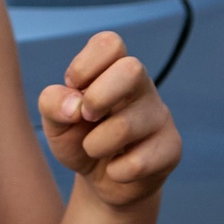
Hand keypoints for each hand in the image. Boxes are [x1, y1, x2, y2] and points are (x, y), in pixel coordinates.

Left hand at [38, 32, 180, 210]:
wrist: (101, 180)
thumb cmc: (78, 138)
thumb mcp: (54, 120)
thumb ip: (52, 103)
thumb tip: (74, 105)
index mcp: (112, 70)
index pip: (110, 43)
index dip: (84, 65)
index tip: (73, 87)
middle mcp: (141, 87)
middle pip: (132, 68)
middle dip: (98, 97)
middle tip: (86, 117)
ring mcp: (160, 116)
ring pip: (126, 125)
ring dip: (95, 145)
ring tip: (94, 149)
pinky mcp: (172, 147)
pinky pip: (140, 161)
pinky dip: (116, 171)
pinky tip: (117, 168)